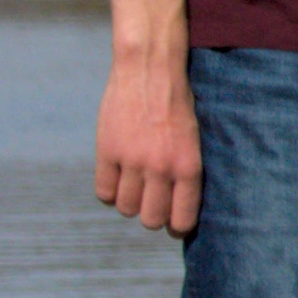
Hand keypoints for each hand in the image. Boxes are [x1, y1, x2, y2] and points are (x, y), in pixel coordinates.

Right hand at [94, 48, 199, 237]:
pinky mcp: (107, 152)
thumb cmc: (178, 104)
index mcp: (188, 166)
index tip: (174, 226)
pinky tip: (117, 179)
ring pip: (126, 208)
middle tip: (153, 204)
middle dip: (153, 216)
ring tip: (136, 187)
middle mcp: (160, 168)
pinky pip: (103, 192)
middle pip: (151, 219)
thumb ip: (185, 170)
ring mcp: (131, 161)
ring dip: (130, 202)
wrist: (150, 71)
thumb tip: (179, 205)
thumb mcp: (193, 139)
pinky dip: (109, 192)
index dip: (177, 226)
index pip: (182, 217)